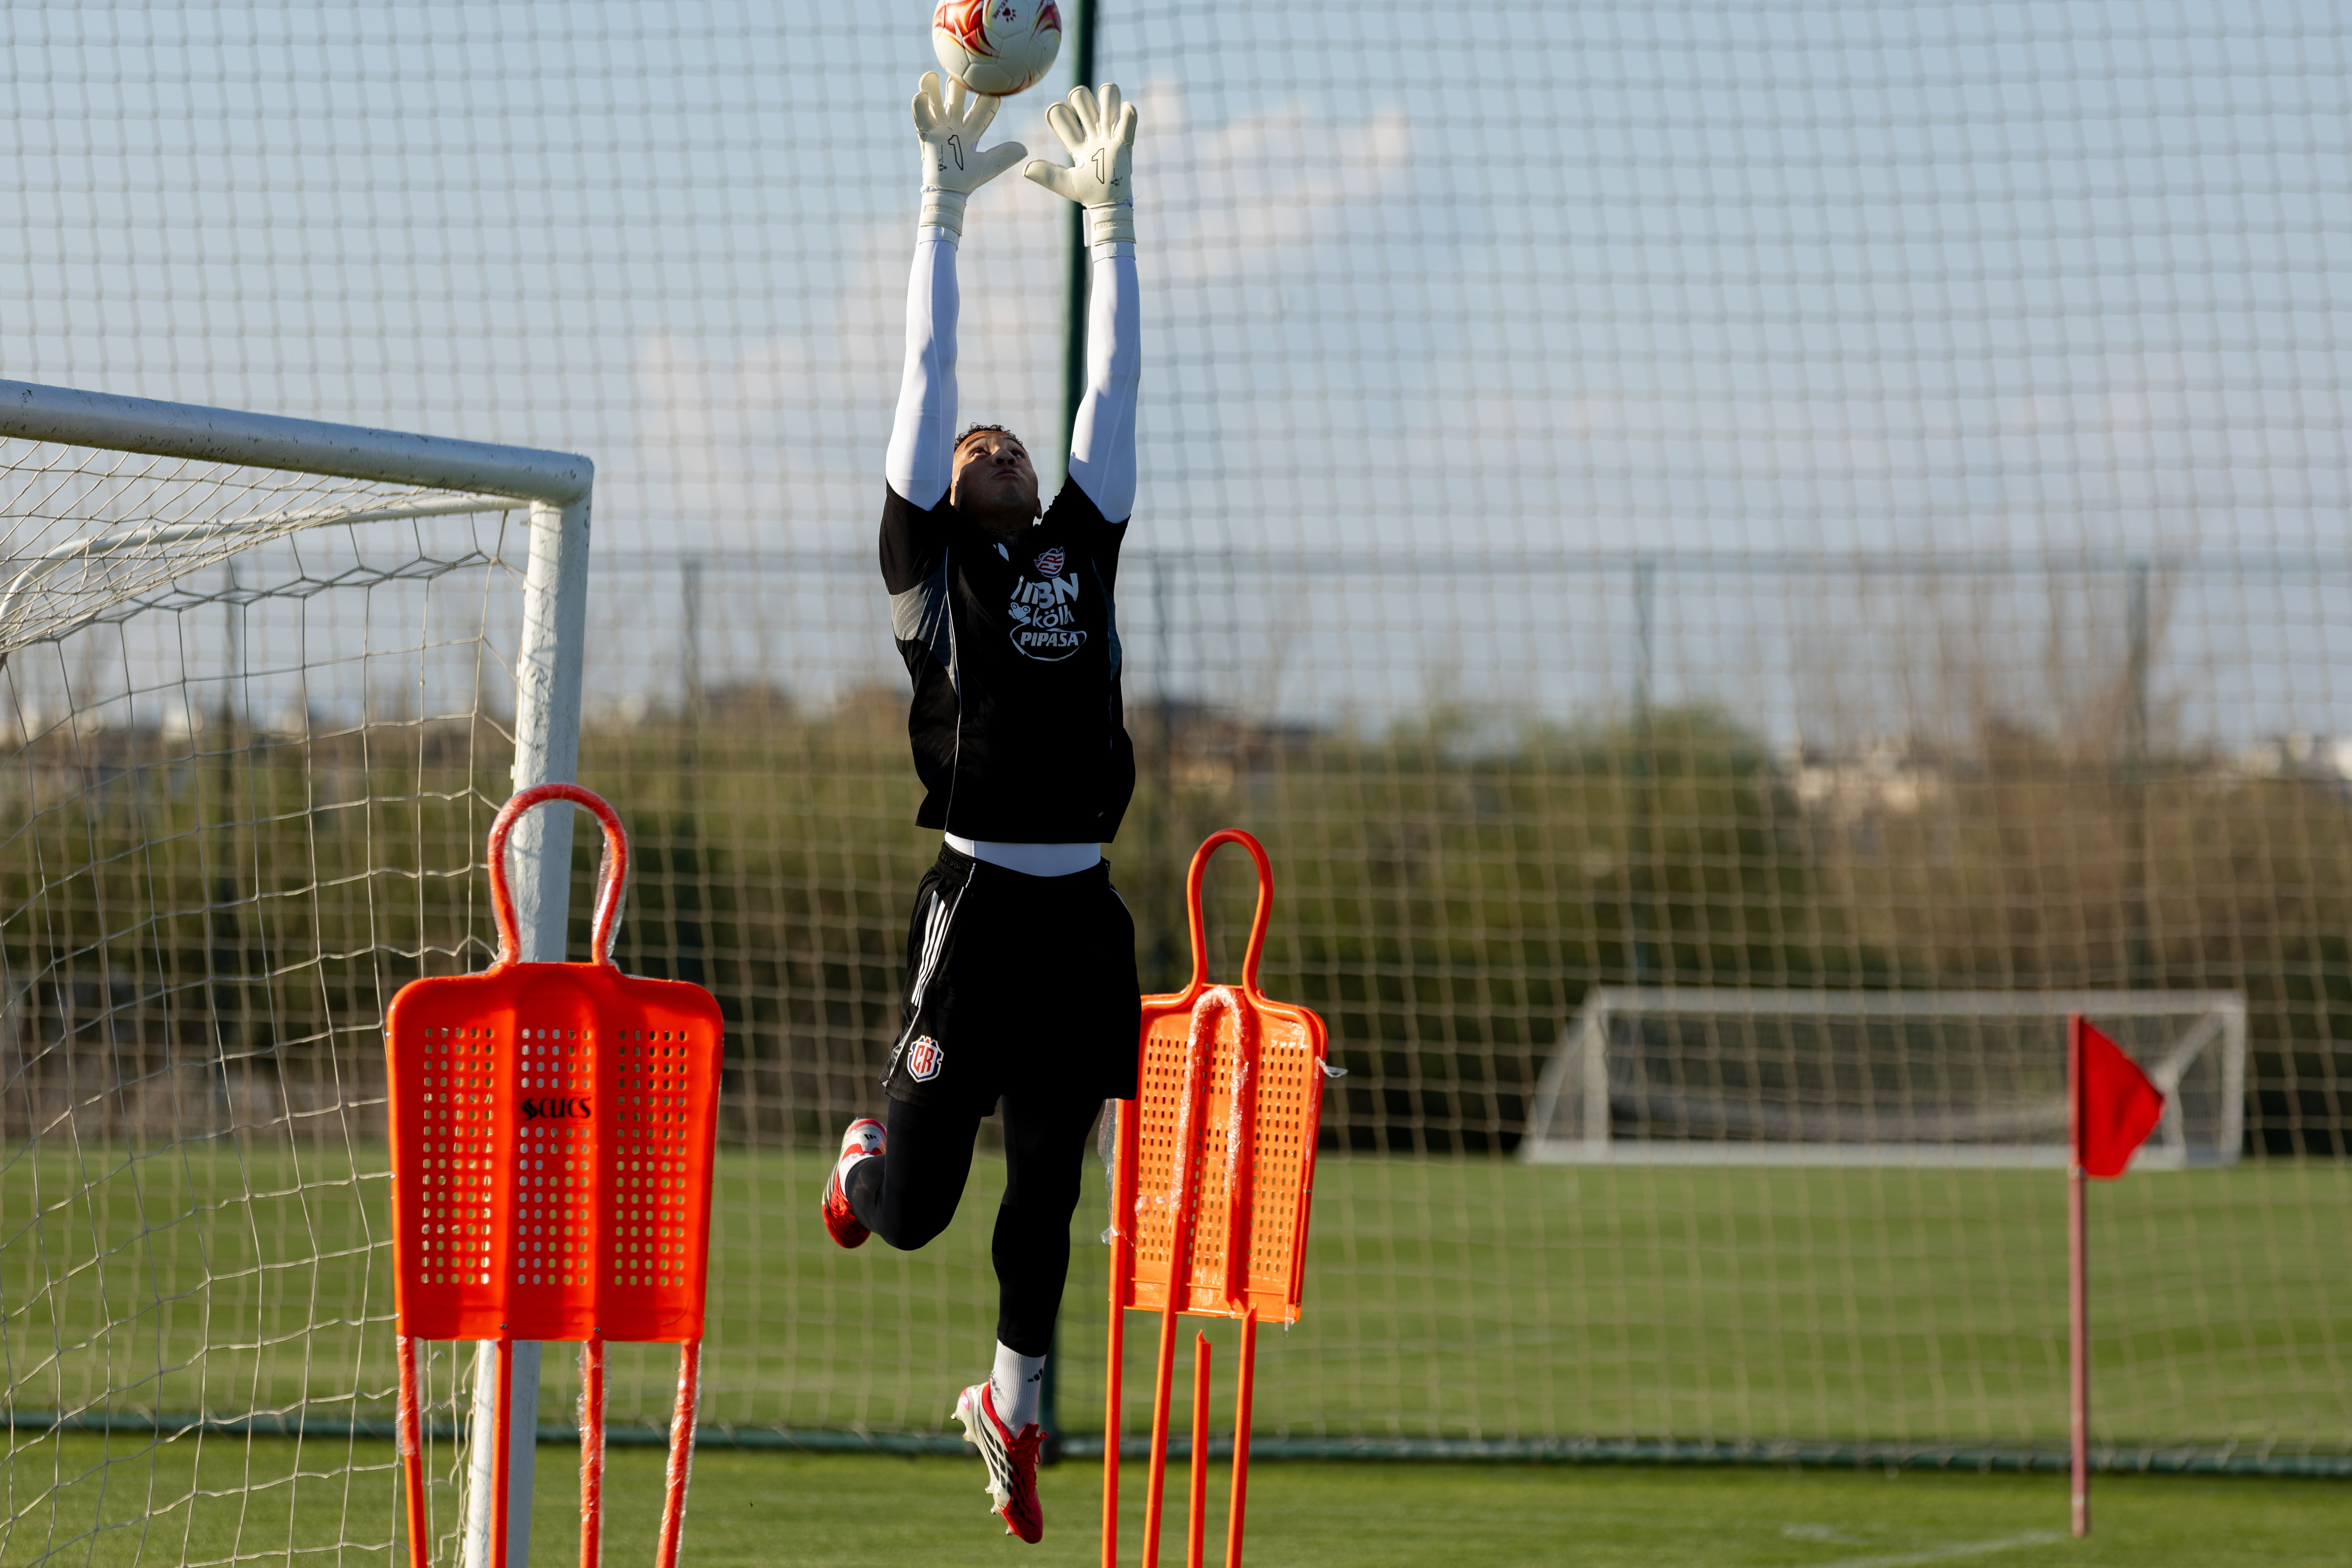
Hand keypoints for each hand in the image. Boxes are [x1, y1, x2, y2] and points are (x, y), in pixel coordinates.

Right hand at [912, 71, 1027, 236]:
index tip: (998, 83)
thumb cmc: (968, 179)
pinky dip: (920, 106)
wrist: (950, 193)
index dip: (990, 99)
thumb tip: (1024, 148)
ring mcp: (940, 128)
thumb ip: (1005, 155)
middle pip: (958, 100)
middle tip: (965, 68)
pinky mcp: (927, 134)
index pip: (982, 110)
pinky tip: (920, 95)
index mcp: (971, 130)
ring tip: (931, 75)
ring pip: (937, 104)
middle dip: (960, 85)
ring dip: (933, 89)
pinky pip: (922, 117)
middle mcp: (955, 125)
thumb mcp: (990, 165)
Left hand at [1024, 83, 1138, 246]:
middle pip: (1084, 104)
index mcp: (1076, 144)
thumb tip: (1025, 168)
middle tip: (1082, 107)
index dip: (1058, 113)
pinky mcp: (1124, 143)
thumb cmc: (1087, 193)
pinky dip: (1127, 113)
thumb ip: (1046, 174)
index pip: (1063, 118)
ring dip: (1106, 97)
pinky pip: (1128, 121)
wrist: (1108, 204)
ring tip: (1105, 98)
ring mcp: (1108, 137)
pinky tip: (1125, 108)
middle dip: (1081, 100)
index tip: (1056, 114)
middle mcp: (1091, 136)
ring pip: (1107, 105)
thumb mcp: (1064, 183)